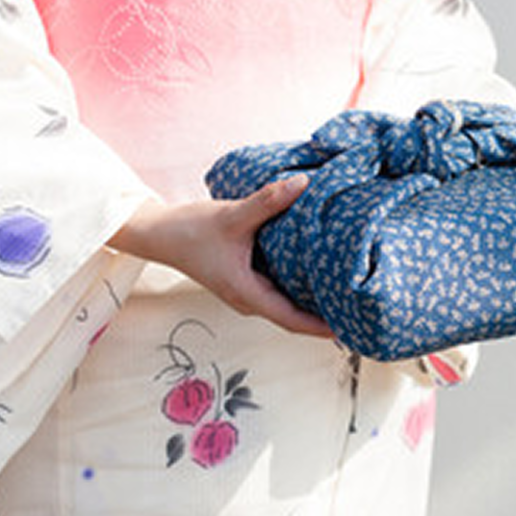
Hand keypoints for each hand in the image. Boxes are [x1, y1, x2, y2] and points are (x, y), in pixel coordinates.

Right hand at [108, 175, 331, 336]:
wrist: (158, 232)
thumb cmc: (190, 229)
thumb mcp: (232, 215)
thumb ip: (268, 201)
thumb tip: (303, 186)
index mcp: (246, 293)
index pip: (291, 320)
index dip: (320, 327)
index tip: (348, 329)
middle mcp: (249, 299)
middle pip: (293, 317)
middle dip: (323, 318)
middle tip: (357, 312)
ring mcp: (247, 291)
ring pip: (286, 304)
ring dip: (312, 303)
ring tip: (345, 296)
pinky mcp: (245, 280)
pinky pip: (278, 290)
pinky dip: (298, 288)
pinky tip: (317, 274)